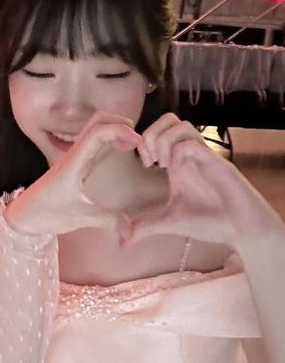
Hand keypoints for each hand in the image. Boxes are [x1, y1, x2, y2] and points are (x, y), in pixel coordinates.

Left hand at [5, 112, 141, 235]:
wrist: (22, 216)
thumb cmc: (45, 214)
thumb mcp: (78, 218)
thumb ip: (107, 220)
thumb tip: (130, 229)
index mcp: (73, 161)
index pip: (98, 132)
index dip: (120, 130)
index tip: (137, 143)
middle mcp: (74, 154)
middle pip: (97, 121)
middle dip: (120, 122)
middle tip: (137, 141)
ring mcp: (74, 157)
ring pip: (95, 128)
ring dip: (115, 129)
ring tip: (132, 145)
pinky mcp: (75, 163)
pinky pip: (93, 142)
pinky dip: (110, 139)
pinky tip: (120, 150)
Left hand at [120, 114, 281, 248]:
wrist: (242, 229)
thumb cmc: (209, 221)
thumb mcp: (168, 222)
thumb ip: (144, 227)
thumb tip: (120, 243)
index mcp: (177, 162)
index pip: (159, 130)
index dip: (143, 140)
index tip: (142, 163)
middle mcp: (189, 154)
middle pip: (169, 119)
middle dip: (151, 134)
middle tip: (149, 160)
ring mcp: (204, 157)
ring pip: (181, 125)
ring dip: (164, 141)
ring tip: (161, 165)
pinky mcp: (217, 164)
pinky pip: (193, 145)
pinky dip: (178, 152)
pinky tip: (175, 170)